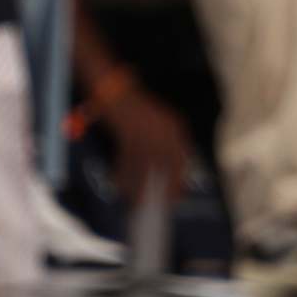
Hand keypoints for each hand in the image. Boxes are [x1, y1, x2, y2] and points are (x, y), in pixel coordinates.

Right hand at [103, 82, 192, 204]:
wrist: (115, 91)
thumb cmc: (134, 112)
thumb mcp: (155, 126)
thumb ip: (162, 147)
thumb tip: (161, 176)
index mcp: (175, 127)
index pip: (181, 159)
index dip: (178, 180)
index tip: (176, 198)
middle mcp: (165, 129)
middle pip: (167, 166)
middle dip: (162, 187)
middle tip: (156, 205)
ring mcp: (148, 131)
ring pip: (145, 167)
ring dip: (139, 186)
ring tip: (135, 202)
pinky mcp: (129, 133)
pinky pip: (127, 161)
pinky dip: (123, 175)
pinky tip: (119, 186)